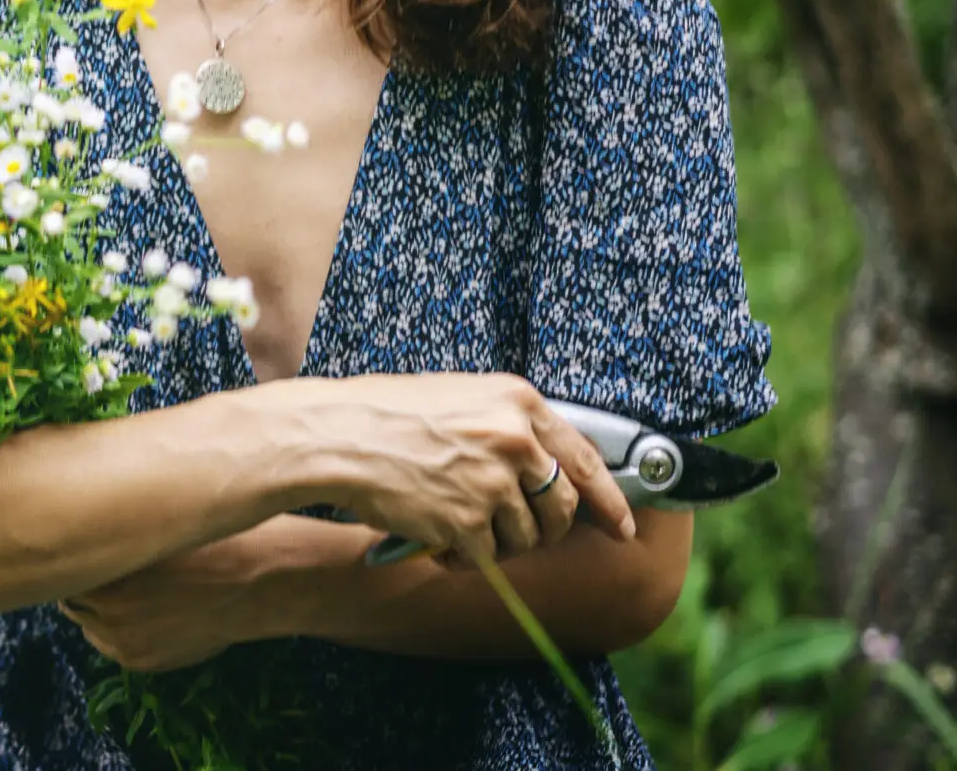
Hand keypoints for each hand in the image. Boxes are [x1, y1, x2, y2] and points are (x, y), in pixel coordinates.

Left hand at [57, 530, 269, 671]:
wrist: (261, 583)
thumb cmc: (217, 541)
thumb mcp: (162, 522)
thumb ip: (120, 531)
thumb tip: (92, 526)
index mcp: (109, 572)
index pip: (66, 569)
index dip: (76, 556)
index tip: (85, 545)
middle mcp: (109, 612)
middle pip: (72, 599)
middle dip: (84, 585)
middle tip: (103, 568)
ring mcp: (125, 641)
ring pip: (90, 626)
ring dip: (99, 610)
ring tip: (127, 590)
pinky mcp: (142, 661)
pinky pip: (113, 646)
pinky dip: (118, 630)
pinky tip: (143, 611)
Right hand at [300, 372, 632, 564]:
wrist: (335, 436)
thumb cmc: (386, 414)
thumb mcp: (461, 398)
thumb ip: (508, 427)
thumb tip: (545, 470)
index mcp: (517, 402)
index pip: (584, 457)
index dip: (608, 498)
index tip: (622, 525)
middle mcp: (514, 441)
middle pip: (562, 506)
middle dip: (545, 530)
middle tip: (516, 534)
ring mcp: (492, 482)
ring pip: (526, 538)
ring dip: (499, 544)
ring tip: (459, 528)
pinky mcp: (466, 522)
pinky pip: (487, 557)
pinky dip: (464, 558)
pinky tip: (437, 542)